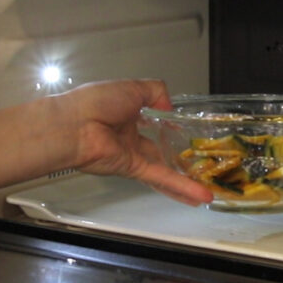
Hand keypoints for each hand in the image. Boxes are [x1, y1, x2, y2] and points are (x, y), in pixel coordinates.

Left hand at [57, 79, 212, 205]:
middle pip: (160, 150)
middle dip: (179, 158)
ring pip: (164, 168)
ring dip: (185, 181)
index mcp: (127, 112)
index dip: (168, 124)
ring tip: (208, 191)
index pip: (151, 120)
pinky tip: (200, 195)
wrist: (75, 125)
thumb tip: (170, 108)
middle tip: (202, 166)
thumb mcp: (132, 87)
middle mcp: (130, 135)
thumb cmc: (98, 102)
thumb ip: (155, 92)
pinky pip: (160, 178)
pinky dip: (180, 186)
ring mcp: (132, 154)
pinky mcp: (132, 169)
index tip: (187, 130)